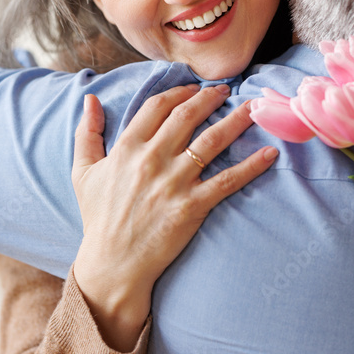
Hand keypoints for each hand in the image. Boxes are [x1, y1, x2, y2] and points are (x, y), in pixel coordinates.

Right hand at [71, 84, 277, 350]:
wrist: (113, 264)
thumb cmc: (99, 218)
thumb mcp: (83, 172)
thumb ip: (86, 133)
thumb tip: (90, 99)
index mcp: (127, 148)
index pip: (158, 106)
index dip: (180, 93)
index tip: (195, 88)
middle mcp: (151, 160)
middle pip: (188, 116)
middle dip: (210, 98)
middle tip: (227, 91)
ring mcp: (173, 183)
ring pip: (212, 142)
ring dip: (236, 120)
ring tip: (253, 108)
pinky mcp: (192, 207)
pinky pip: (228, 181)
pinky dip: (251, 166)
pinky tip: (270, 153)